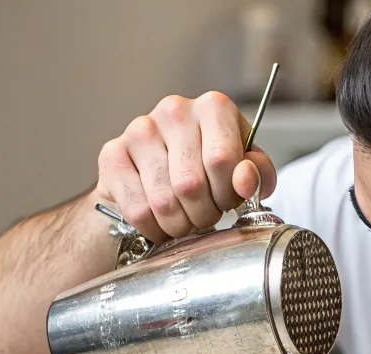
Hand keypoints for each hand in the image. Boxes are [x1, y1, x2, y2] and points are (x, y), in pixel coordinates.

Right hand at [95, 92, 277, 242]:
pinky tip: (159, 221)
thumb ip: (258, 174)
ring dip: (179, 225)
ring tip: (184, 219)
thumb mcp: (246, 170)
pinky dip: (153, 228)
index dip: (227, 195)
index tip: (226, 201)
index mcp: (213, 108)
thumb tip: (245, 178)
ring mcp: (139, 130)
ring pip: (163, 201)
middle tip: (204, 216)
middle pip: (191, 185)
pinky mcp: (112, 155)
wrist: (161, 172)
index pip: (221, 161)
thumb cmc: (210, 171)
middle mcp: (174, 110)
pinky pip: (137, 210)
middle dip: (203, 215)